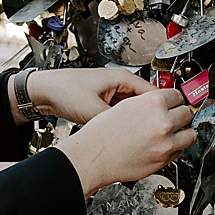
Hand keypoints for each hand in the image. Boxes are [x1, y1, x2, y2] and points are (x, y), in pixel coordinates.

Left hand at [9, 67, 153, 124]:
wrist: (42, 92)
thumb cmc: (64, 91)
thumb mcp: (94, 111)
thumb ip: (116, 123)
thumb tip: (132, 135)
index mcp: (122, 77)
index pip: (153, 93)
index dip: (161, 110)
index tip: (171, 122)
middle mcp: (119, 83)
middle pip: (144, 103)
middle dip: (147, 118)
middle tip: (153, 133)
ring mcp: (111, 93)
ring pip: (131, 110)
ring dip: (133, 121)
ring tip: (137, 136)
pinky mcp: (103, 102)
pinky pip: (120, 113)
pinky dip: (122, 123)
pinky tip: (122, 134)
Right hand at [54, 89, 197, 197]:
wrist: (93, 156)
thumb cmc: (102, 133)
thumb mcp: (125, 106)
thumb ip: (148, 104)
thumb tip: (162, 103)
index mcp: (153, 102)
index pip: (177, 95)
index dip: (175, 99)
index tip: (175, 102)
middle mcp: (162, 121)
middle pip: (187, 113)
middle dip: (180, 115)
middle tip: (174, 117)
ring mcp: (165, 142)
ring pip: (190, 134)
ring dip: (183, 132)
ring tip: (173, 132)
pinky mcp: (164, 159)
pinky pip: (179, 151)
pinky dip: (174, 148)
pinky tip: (161, 145)